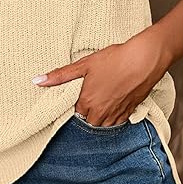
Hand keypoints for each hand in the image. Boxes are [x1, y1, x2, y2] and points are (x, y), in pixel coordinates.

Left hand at [32, 37, 165, 126]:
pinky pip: (117, 122)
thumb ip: (60, 76)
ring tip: (102, 97)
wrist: (145, 59)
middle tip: (90, 95)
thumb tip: (37, 81)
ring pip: (102, 124)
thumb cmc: (115, 59)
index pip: (73, 114)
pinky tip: (114, 100)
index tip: (76, 96)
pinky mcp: (130, 113)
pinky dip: (113, 115)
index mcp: (87, 103)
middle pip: (87, 121)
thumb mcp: (84, 64)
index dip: (74, 104)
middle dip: (86, 111)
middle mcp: (101, 114)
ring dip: (99, 115)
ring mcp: (116, 115)